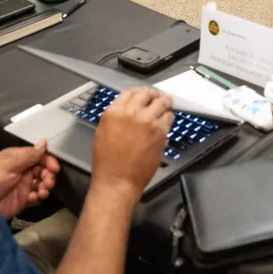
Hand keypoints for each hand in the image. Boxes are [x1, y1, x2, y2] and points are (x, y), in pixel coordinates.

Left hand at [0, 141, 60, 220]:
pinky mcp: (23, 199)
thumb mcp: (10, 164)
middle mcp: (21, 170)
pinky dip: (38, 197)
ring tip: (42, 192)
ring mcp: (22, 185)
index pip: (39, 156)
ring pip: (42, 183)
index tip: (54, 168)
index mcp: (17, 158)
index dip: (48, 161)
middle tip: (47, 182)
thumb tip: (44, 142)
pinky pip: (37, 196)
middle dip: (48, 176)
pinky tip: (34, 198)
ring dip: (45, 187)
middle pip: (43, 170)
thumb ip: (29, 154)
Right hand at [90, 87, 173, 202]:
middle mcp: (131, 113)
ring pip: (162, 102)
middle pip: (147, 94)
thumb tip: (129, 110)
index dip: (140, 92)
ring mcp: (147, 121)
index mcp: (114, 112)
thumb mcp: (103, 133)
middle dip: (154, 95)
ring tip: (167, 104)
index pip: (130, 92)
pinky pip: (169, 117)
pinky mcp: (160, 132)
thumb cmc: (108, 163)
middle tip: (158, 97)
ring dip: (165, 104)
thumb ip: (116, 118)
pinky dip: (168, 118)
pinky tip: (166, 121)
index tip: (144, 93)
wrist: (117, 181)